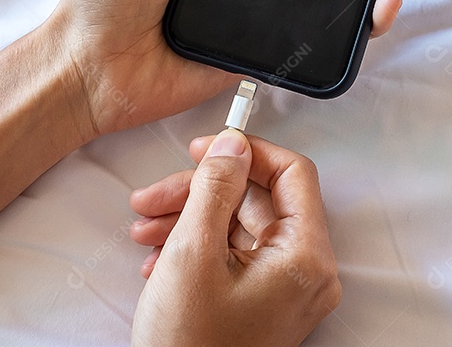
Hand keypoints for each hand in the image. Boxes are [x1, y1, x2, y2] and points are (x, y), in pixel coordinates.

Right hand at [129, 130, 340, 346]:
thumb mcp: (193, 253)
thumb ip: (215, 189)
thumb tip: (231, 146)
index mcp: (306, 258)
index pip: (293, 174)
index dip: (248, 153)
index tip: (209, 148)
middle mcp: (305, 273)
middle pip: (259, 202)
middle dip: (201, 192)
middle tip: (155, 195)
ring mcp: (285, 291)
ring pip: (240, 229)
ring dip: (190, 219)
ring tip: (145, 230)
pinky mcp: (262, 304)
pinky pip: (236, 258)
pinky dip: (197, 248)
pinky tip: (157, 256)